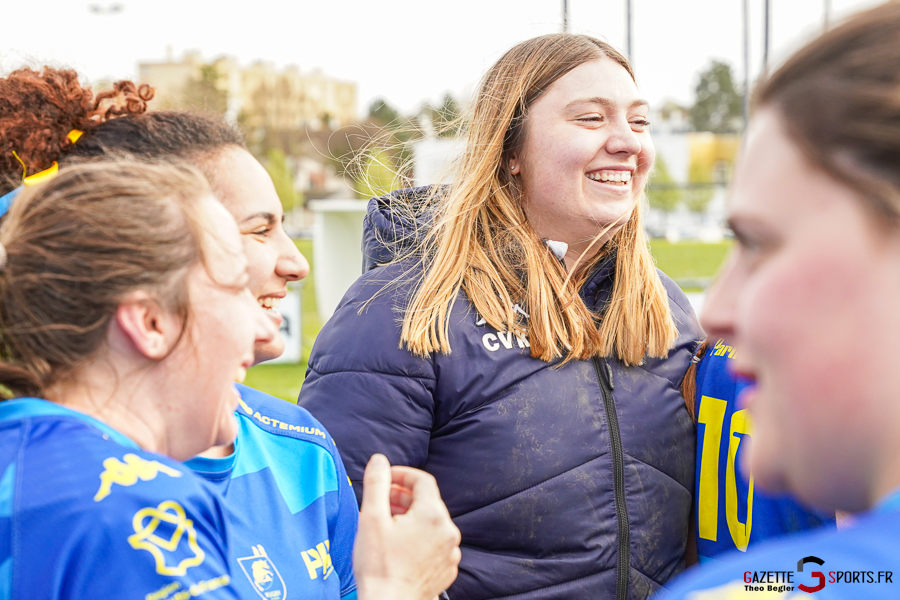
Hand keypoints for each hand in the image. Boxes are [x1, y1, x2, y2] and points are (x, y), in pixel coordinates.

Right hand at [354, 454, 461, 599]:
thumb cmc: (379, 566)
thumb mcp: (371, 518)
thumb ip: (377, 483)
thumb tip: (379, 460)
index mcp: (433, 515)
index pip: (423, 480)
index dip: (402, 474)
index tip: (384, 479)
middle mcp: (448, 531)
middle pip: (427, 501)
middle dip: (403, 496)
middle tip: (380, 502)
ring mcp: (450, 552)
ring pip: (431, 522)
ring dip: (410, 517)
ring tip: (386, 524)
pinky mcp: (446, 569)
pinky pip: (434, 543)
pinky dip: (419, 537)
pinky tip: (399, 545)